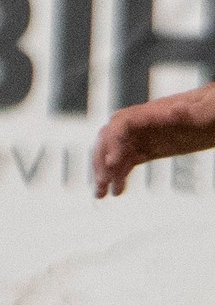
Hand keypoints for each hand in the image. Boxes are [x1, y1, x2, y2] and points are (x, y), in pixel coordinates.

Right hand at [93, 88, 214, 197]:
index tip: (111, 163)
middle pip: (110, 139)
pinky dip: (117, 176)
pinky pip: (125, 162)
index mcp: (152, 112)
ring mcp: (142, 136)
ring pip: (114, 153)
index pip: (121, 124)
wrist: (214, 116)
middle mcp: (141, 123)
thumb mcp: (203, 112)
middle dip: (102, 161)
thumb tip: (175, 109)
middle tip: (103, 183)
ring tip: (100, 194)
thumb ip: (188, 112)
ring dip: (105, 173)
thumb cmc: (212, 111)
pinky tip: (116, 192)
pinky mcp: (146, 148)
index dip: (112, 142)